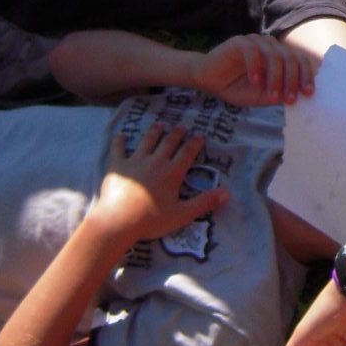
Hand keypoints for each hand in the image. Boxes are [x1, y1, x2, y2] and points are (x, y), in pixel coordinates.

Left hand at [92, 123, 227, 244]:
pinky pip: (118, 149)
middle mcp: (155, 162)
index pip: (186, 153)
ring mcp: (135, 162)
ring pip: (147, 141)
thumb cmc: (151, 220)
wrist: (119, 221)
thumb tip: (227, 193)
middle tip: (181, 126)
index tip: (199, 134)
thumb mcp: (182, 215)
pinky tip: (121, 135)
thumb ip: (204, 203)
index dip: (194, 143)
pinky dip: (120, 141)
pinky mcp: (118, 166)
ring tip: (160, 124)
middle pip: (168, 143)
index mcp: (172, 173)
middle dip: (176, 134)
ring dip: (154, 132)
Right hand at [185, 34, 317, 105]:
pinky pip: (252, 52)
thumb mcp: (260, 96)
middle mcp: (270, 46)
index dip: (306, 75)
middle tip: (290, 99)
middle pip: (290, 58)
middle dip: (292, 80)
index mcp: (279, 56)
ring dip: (276, 78)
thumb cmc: (235, 87)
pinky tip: (255, 82)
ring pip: (274, 56)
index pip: (299, 60)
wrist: (208, 81)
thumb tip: (298, 97)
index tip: (308, 93)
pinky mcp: (239, 42)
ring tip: (272, 97)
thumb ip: (277, 94)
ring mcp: (255, 41)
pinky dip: (256, 68)